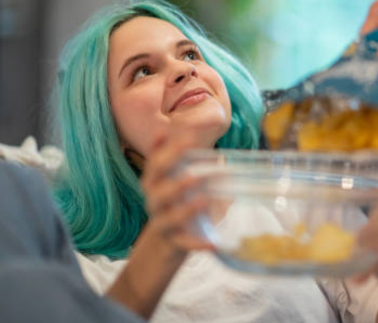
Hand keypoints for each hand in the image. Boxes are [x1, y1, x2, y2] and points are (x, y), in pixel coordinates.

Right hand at [140, 133, 213, 255]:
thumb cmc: (184, 206)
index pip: (157, 159)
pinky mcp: (172, 242)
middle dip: (172, 165)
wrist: (167, 245)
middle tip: (192, 154)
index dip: (163, 146)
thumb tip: (223, 157)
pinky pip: (183, 243)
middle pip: (156, 179)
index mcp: (157, 179)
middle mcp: (154, 197)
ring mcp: (160, 221)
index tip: (172, 132)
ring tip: (204, 200)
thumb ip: (203, 171)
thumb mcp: (191, 186)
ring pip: (168, 214)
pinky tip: (212, 244)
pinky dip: (197, 243)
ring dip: (186, 207)